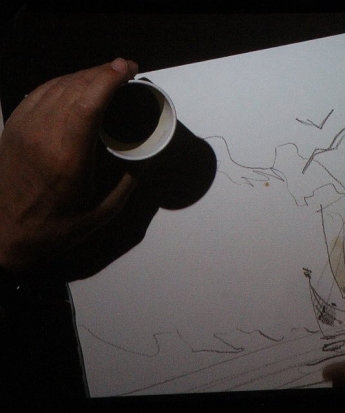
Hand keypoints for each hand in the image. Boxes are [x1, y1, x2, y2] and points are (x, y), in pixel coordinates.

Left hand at [0, 58, 138, 271]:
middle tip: (124, 70)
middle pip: (75, 87)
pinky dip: (61, 83)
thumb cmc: (56, 227)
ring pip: (56, 85)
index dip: (109, 78)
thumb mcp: (101, 213)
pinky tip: (75, 85)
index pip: (88, 102)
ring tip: (104, 75)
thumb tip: (144, 159)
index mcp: (68, 156)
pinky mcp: (12, 127)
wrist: (4, 233)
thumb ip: (127, 183)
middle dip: (102, 72)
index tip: (127, 68)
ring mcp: (24, 128)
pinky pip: (39, 93)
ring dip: (83, 75)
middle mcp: (43, 134)